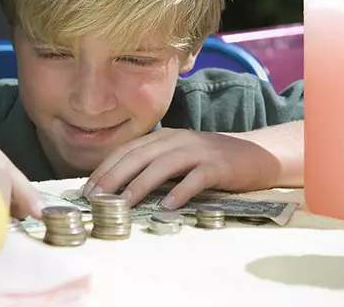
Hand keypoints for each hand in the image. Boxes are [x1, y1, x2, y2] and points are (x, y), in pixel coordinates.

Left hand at [82, 128, 280, 209]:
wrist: (256, 154)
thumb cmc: (210, 161)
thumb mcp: (177, 157)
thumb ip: (153, 166)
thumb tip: (118, 190)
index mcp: (163, 137)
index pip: (126, 150)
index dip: (105, 168)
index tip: (87, 190)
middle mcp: (177, 140)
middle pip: (139, 156)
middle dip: (114, 177)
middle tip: (96, 198)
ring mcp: (198, 151)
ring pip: (163, 165)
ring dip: (140, 184)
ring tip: (123, 204)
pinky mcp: (218, 166)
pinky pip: (196, 178)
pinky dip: (181, 192)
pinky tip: (168, 206)